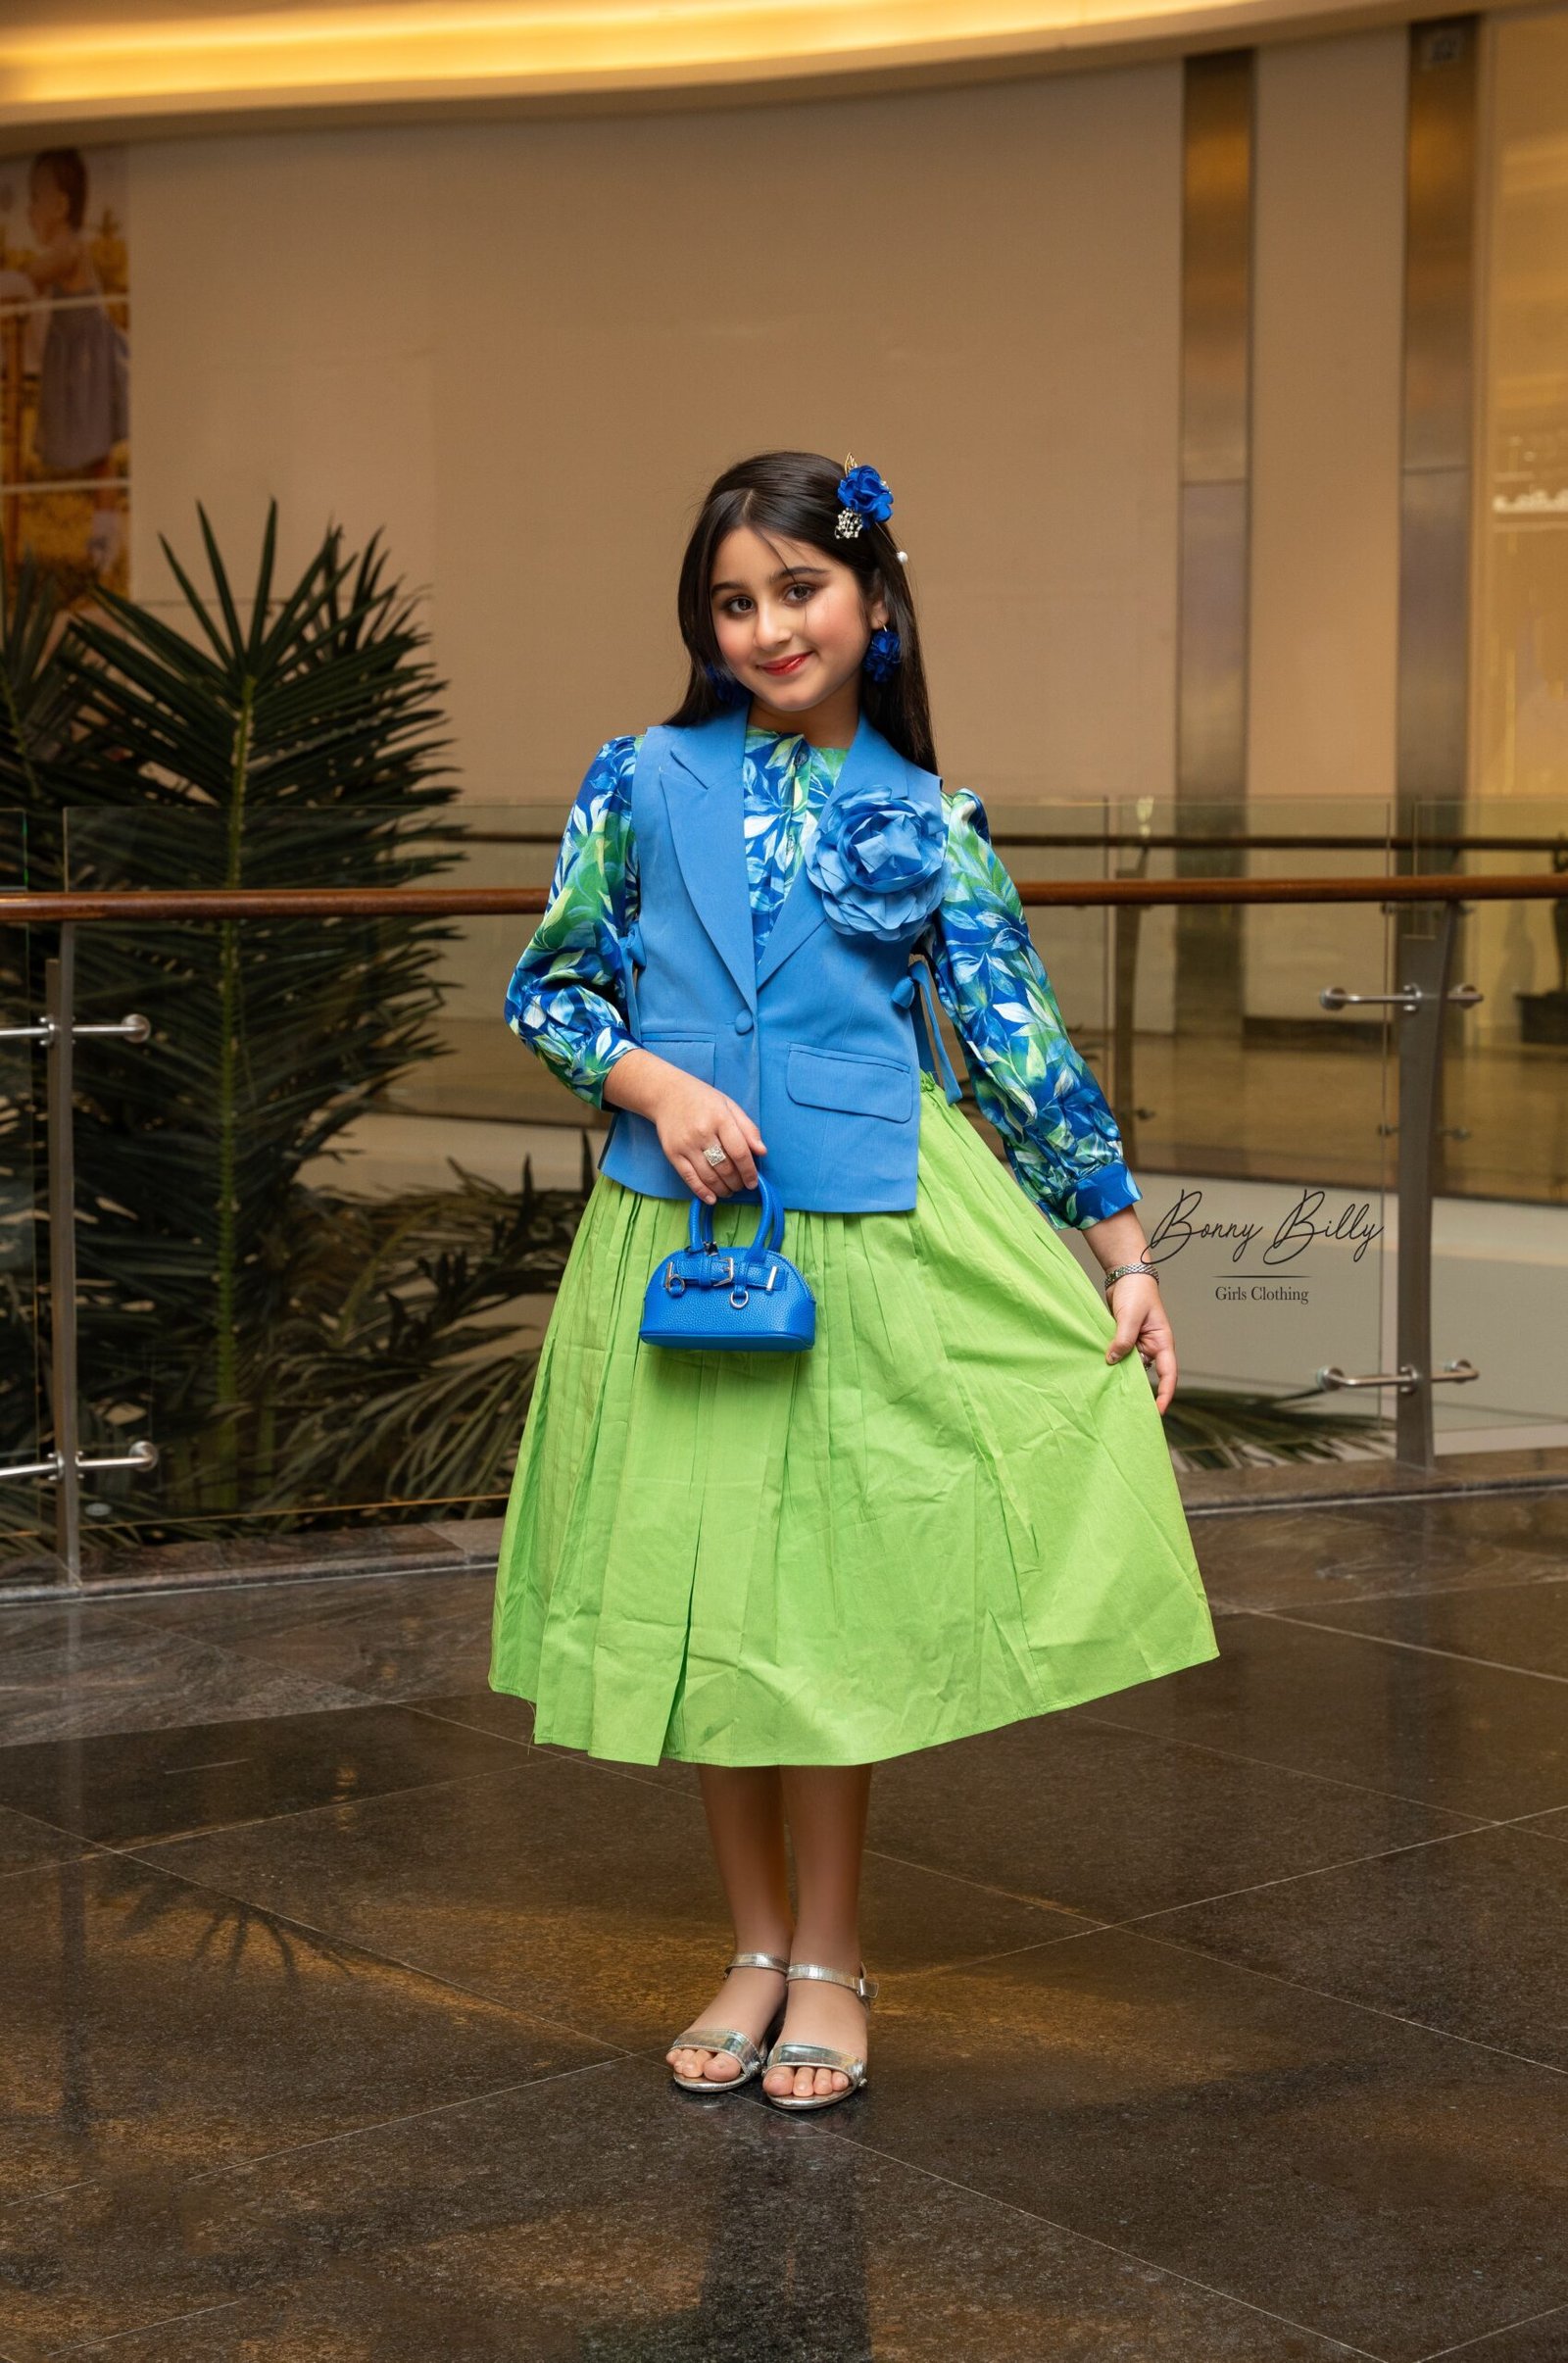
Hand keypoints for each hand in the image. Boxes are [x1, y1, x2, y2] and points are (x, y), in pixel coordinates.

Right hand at [652, 1074, 766, 1203]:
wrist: (667, 1094)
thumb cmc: (703, 1100)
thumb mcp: (729, 1106)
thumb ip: (748, 1129)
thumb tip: (762, 1152)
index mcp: (720, 1119)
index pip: (739, 1152)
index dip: (749, 1171)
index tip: (753, 1182)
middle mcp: (702, 1133)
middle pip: (725, 1167)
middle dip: (737, 1182)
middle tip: (741, 1186)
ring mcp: (686, 1145)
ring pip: (709, 1176)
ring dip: (722, 1189)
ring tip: (729, 1191)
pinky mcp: (672, 1153)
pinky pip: (689, 1178)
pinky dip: (702, 1191)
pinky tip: (712, 1198)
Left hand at [1104, 1275, 1176, 1414]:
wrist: (1125, 1276)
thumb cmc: (1136, 1292)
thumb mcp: (1129, 1316)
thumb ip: (1123, 1339)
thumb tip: (1112, 1360)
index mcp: (1162, 1343)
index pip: (1169, 1374)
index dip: (1166, 1394)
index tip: (1158, 1411)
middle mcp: (1152, 1347)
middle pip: (1148, 1375)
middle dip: (1139, 1390)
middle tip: (1127, 1407)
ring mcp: (1138, 1345)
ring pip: (1131, 1367)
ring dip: (1121, 1375)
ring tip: (1109, 1390)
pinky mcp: (1124, 1341)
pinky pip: (1120, 1357)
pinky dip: (1113, 1363)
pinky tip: (1101, 1371)